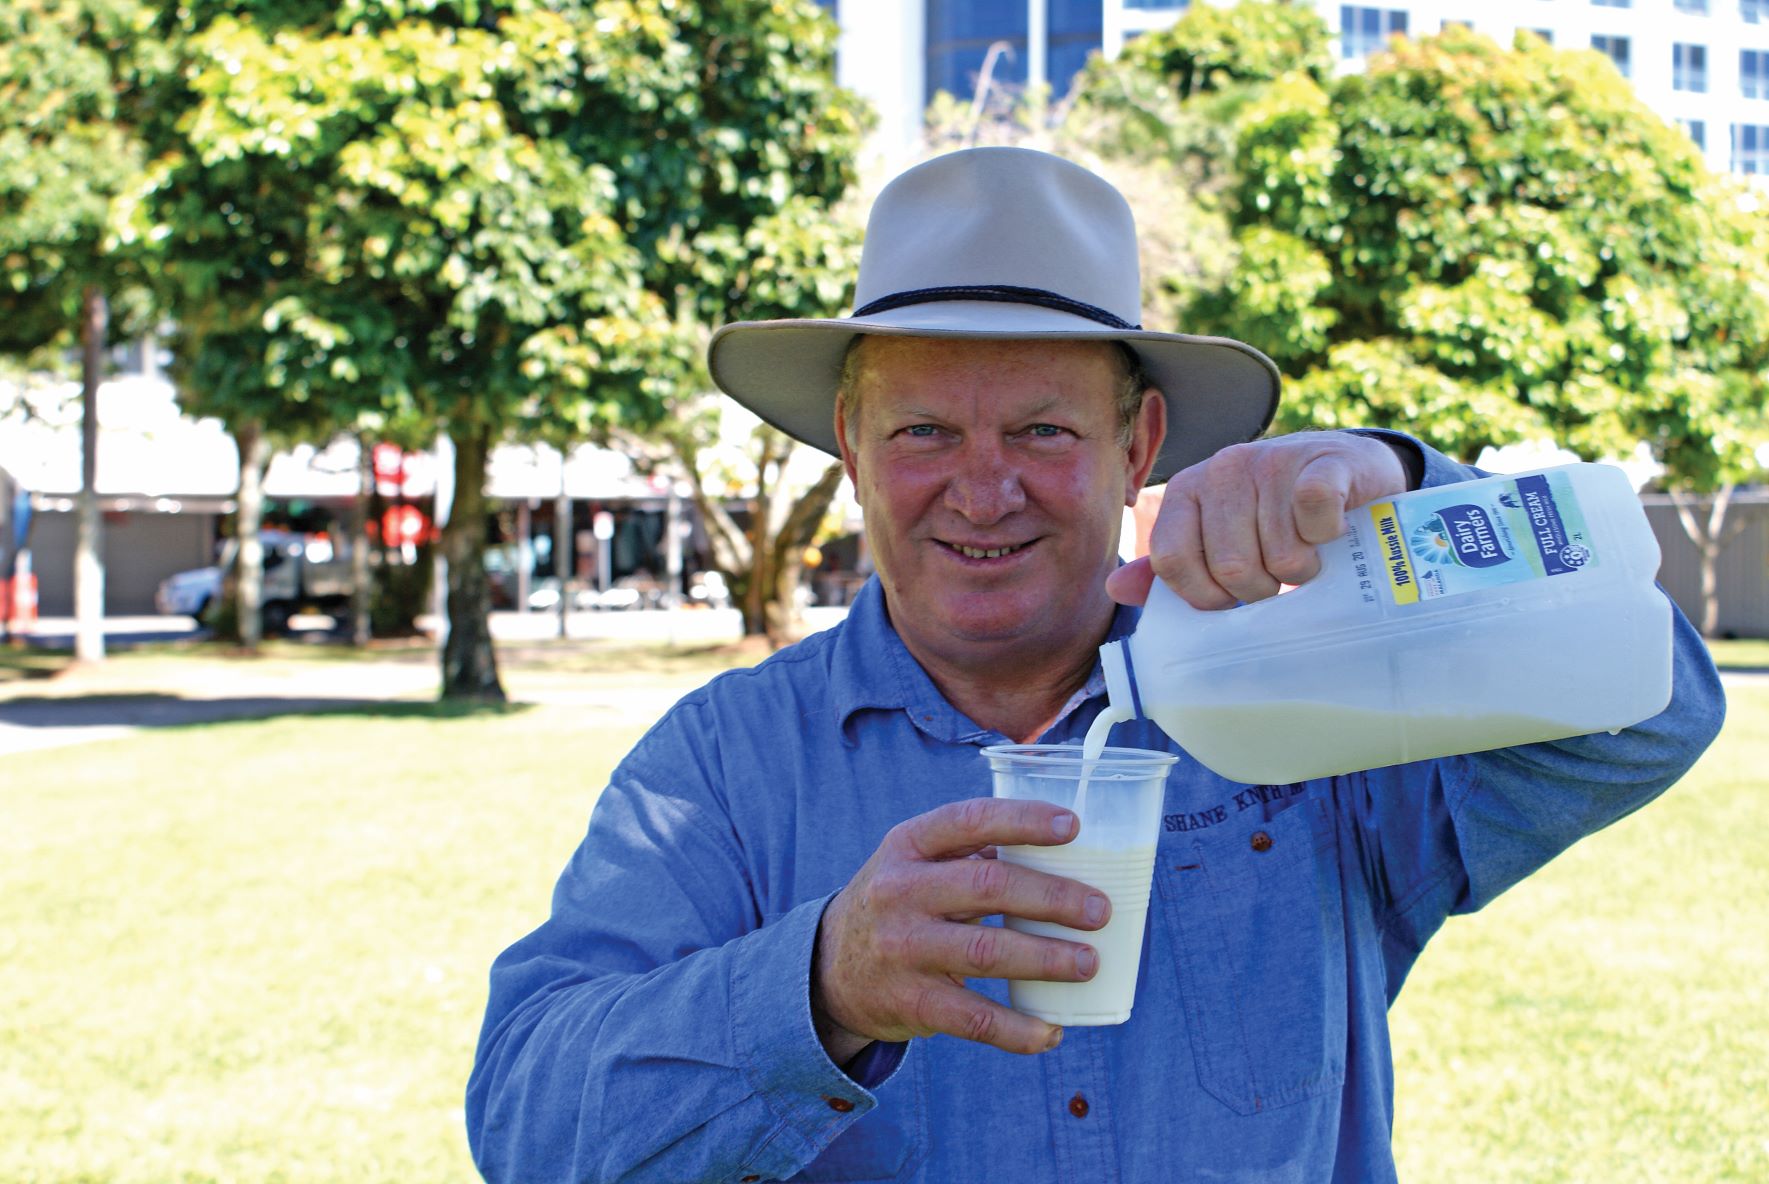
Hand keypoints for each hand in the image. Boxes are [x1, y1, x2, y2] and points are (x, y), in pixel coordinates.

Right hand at [811, 798, 1111, 1058]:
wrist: (829, 967)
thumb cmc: (900, 903)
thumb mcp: (915, 862)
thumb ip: (972, 852)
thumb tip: (1066, 855)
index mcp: (908, 844)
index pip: (969, 821)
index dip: (1022, 821)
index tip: (1073, 827)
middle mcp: (900, 891)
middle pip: (987, 887)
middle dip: (1052, 897)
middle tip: (1100, 910)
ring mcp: (902, 948)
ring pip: (986, 953)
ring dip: (1046, 959)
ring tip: (1089, 963)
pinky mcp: (910, 1001)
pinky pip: (973, 1018)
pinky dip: (1018, 1029)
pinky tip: (1052, 1031)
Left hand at [1107, 433, 1407, 608]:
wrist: (1348, 471)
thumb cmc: (1277, 517)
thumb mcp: (1218, 539)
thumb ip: (1172, 567)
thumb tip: (1116, 588)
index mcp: (1186, 492)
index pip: (1172, 561)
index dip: (1205, 595)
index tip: (1232, 597)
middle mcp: (1222, 468)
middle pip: (1230, 566)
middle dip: (1261, 589)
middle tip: (1279, 574)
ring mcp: (1272, 461)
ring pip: (1279, 553)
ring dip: (1302, 569)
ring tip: (1308, 551)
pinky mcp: (1324, 461)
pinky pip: (1314, 514)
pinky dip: (1327, 536)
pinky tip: (1331, 530)